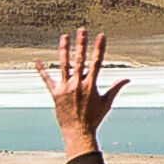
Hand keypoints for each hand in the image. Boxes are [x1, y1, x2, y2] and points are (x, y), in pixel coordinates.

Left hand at [40, 28, 126, 152]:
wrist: (78, 132)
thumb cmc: (94, 118)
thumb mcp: (107, 103)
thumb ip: (115, 88)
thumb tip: (127, 79)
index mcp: (90, 86)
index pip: (97, 62)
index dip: (99, 48)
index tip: (101, 36)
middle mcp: (77, 85)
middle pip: (79, 60)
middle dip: (81, 44)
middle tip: (82, 30)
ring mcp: (65, 88)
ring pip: (63, 65)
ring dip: (64, 50)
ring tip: (64, 37)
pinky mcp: (55, 94)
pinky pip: (47, 80)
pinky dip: (41, 70)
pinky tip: (36, 60)